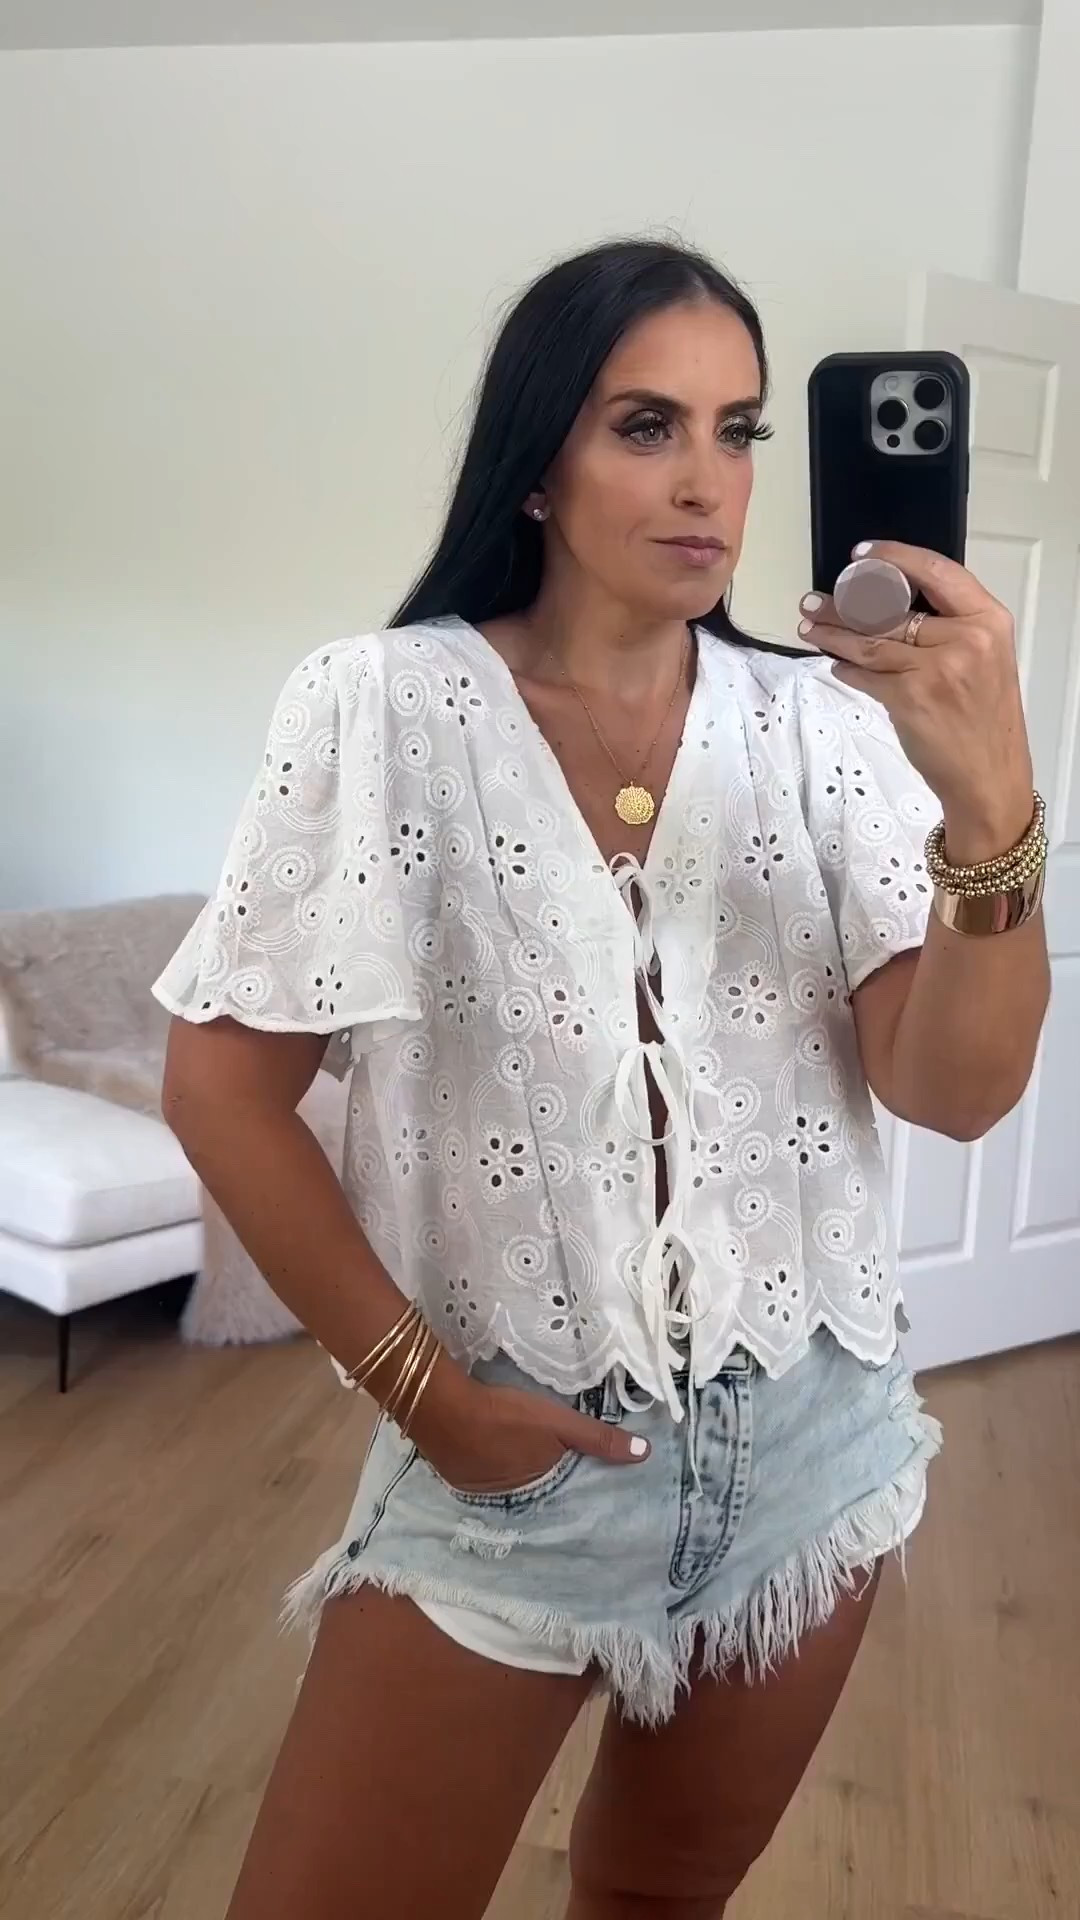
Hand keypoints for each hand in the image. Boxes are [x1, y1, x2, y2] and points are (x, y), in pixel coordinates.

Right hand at [408, 1356, 648, 1495]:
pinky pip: (482, 1473)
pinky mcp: (457, 1476)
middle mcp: (509, 1499)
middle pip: (534, 1487)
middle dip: (544, 1477)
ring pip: (507, 1480)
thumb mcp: (559, 1423)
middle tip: (554, 1460)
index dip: (572, 1482)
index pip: (562, 1492)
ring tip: (523, 1452)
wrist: (443, 1408)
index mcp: (536, 1490)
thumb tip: (644, 1454)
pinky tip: (491, 1447)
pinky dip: (490, 1462)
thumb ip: (599, 1439)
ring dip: (515, 1469)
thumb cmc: (507, 1416)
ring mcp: (479, 1490)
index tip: (585, 1477)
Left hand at [799, 541, 1035, 861]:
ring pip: (870, 641)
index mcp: (988, 619)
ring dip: (833, 634)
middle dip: (845, 603)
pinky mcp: (910, 697)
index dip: (894, 557)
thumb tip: (890, 605)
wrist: (989, 776)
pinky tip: (834, 664)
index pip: (936, 571)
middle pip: (892, 609)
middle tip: (814, 601)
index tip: (861, 555)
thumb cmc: (985, 720)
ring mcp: (937, 668)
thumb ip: (951, 628)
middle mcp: (966, 638)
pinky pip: (865, 675)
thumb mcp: (986, 659)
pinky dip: (845, 669)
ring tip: (809, 627)